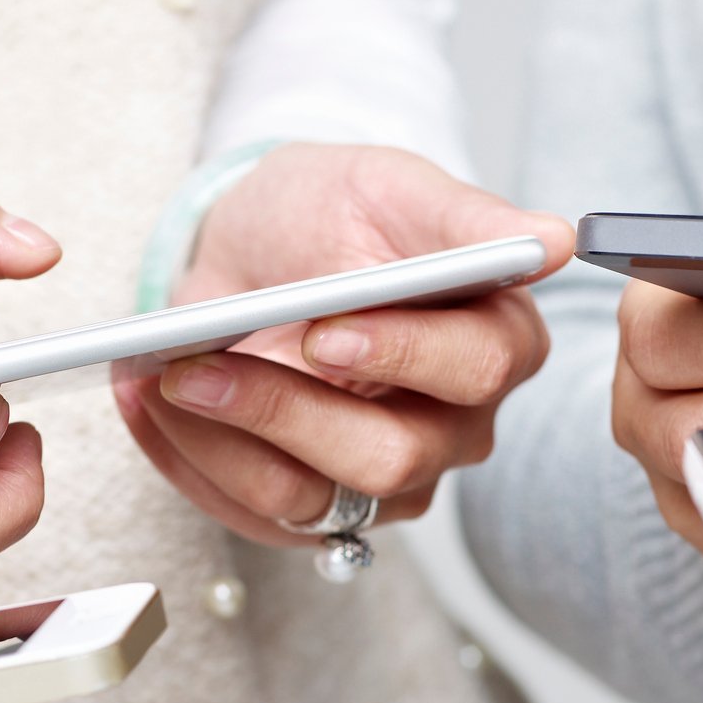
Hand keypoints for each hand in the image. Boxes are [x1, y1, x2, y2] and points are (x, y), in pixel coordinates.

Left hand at [113, 145, 570, 542]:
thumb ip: (469, 218)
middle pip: (391, 457)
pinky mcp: (320, 511)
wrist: (260, 245)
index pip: (475, 369)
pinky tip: (149, 405)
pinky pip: (254, 514)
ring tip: (164, 381)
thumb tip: (553, 239)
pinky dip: (189, 463)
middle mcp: (455, 425)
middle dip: (284, 411)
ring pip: (315, 498)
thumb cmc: (337, 212)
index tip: (326, 330)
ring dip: (223, 443)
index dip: (400, 356)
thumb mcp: (392, 188)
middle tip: (201, 364)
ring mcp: (388, 479)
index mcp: (499, 340)